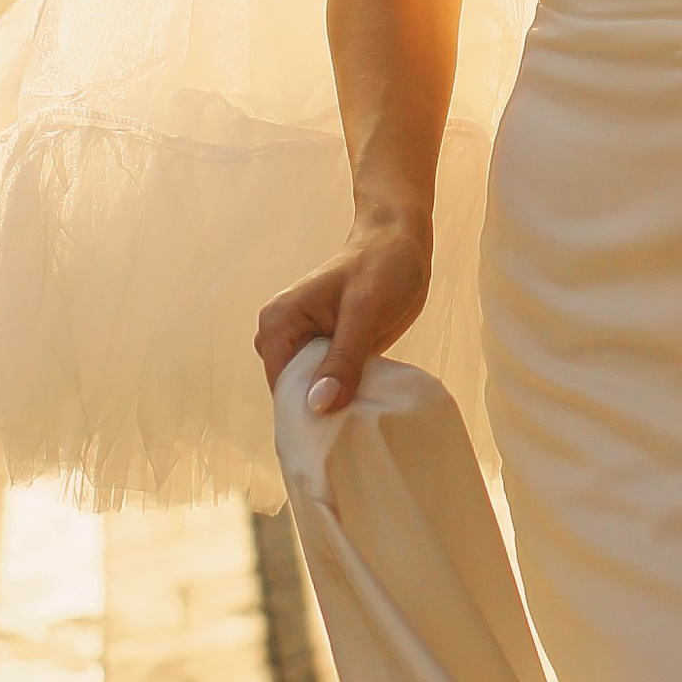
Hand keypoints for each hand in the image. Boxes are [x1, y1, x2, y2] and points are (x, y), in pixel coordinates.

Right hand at [255, 210, 430, 415]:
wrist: (401, 243)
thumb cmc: (381, 267)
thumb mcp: (365, 313)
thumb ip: (343, 360)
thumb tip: (319, 405)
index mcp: (279, 324)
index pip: (282, 387)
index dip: (308, 414)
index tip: (337, 438)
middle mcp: (285, 338)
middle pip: (295, 394)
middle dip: (323, 413)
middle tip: (357, 431)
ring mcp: (308, 348)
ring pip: (314, 393)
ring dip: (338, 407)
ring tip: (365, 422)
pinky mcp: (330, 353)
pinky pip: (332, 386)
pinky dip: (348, 397)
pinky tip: (369, 408)